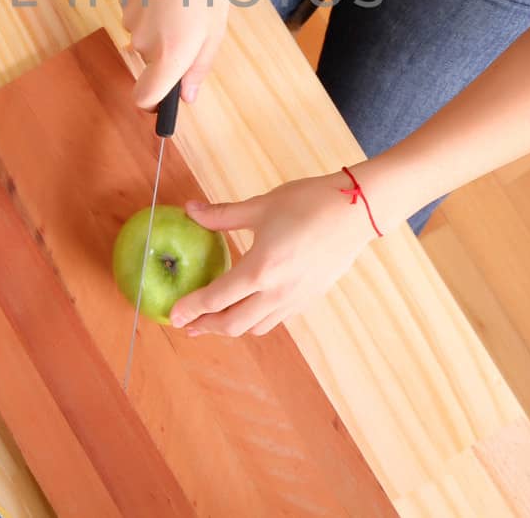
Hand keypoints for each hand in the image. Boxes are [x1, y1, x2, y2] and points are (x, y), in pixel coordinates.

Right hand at [122, 0, 229, 109]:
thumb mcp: (216, 27)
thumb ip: (199, 65)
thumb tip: (187, 97)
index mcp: (171, 54)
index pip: (145, 99)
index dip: (154, 104)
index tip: (166, 100)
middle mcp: (145, 42)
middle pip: (150, 65)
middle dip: (168, 53)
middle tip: (194, 24)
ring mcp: (131, 21)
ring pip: (144, 40)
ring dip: (161, 29)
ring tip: (182, 0)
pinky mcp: (123, 1)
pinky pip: (138, 19)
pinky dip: (151, 11)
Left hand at [169, 170, 379, 337]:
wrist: (355, 210)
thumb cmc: (308, 203)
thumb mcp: (260, 206)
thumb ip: (222, 215)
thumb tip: (190, 210)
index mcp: (260, 269)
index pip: (216, 298)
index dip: (191, 309)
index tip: (174, 315)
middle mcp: (277, 292)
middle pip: (233, 324)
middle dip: (207, 327)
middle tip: (187, 324)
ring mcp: (295, 299)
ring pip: (256, 327)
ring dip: (231, 327)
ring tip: (214, 320)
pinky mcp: (309, 298)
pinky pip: (275, 319)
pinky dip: (255, 320)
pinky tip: (248, 308)